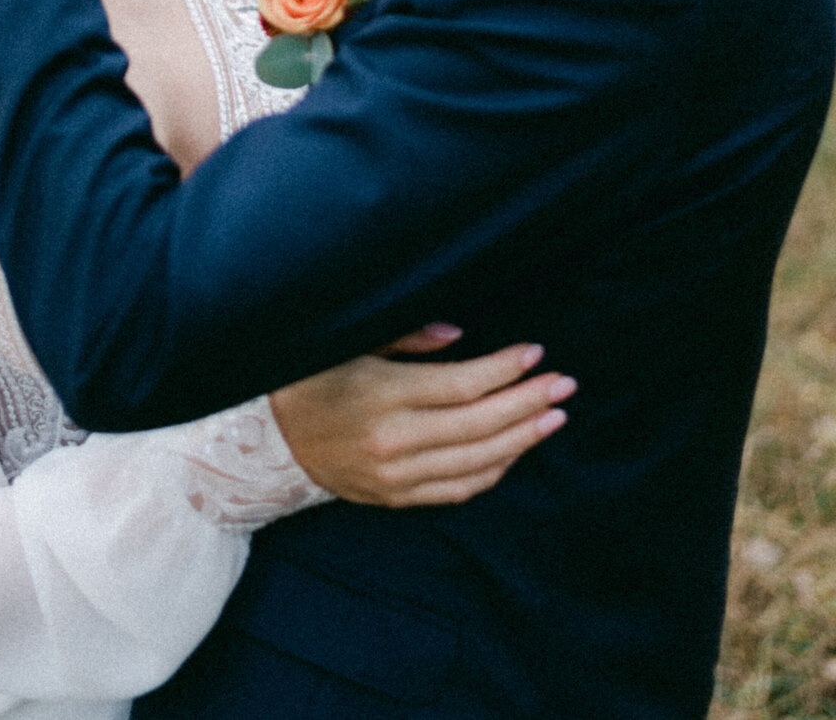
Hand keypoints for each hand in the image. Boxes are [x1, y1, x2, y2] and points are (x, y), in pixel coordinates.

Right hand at [269, 341, 573, 507]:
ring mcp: (396, 476)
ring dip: (522, 440)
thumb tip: (461, 337)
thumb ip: (405, 339)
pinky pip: (457, 489)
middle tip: (565, 384)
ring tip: (554, 417)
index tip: (535, 352)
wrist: (270, 441)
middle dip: (529, 403)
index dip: (504, 370)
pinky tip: (516, 451)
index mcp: (381, 394)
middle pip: (480, 425)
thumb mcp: (349, 343)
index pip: (461, 386)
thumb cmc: (311, 379)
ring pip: (477, 462)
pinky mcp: (395, 497)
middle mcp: (393, 440)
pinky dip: (493, 471)